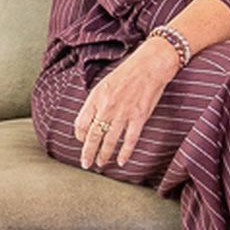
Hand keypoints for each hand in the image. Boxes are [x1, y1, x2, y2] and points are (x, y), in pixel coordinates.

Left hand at [75, 38, 179, 173]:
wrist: (150, 65)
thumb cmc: (127, 73)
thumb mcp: (104, 84)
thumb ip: (96, 102)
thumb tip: (90, 119)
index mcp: (96, 97)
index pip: (81, 123)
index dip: (80, 136)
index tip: (82, 141)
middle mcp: (107, 107)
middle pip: (93, 136)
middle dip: (88, 152)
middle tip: (85, 164)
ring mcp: (123, 113)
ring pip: (110, 141)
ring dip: (103, 155)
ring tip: (100, 164)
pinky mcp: (139, 117)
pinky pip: (130, 140)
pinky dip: (125, 153)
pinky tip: (121, 161)